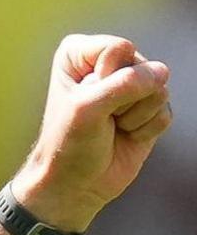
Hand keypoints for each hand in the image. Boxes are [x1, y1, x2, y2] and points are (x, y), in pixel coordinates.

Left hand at [13, 35, 172, 231]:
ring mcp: (130, 87)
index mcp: (80, 54)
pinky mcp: (148, 110)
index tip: (83, 101)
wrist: (74, 185)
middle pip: (142, 68)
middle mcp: (107, 64)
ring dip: (134, 116)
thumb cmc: (68, 145)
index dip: (105, 78)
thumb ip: (124, 84)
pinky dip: (145, 130)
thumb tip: (161, 73)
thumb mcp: (87, 109)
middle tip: (100, 119)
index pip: (118, 49)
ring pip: (159, 89)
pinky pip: (165, 111)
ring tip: (112, 128)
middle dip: (123, 100)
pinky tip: (126, 137)